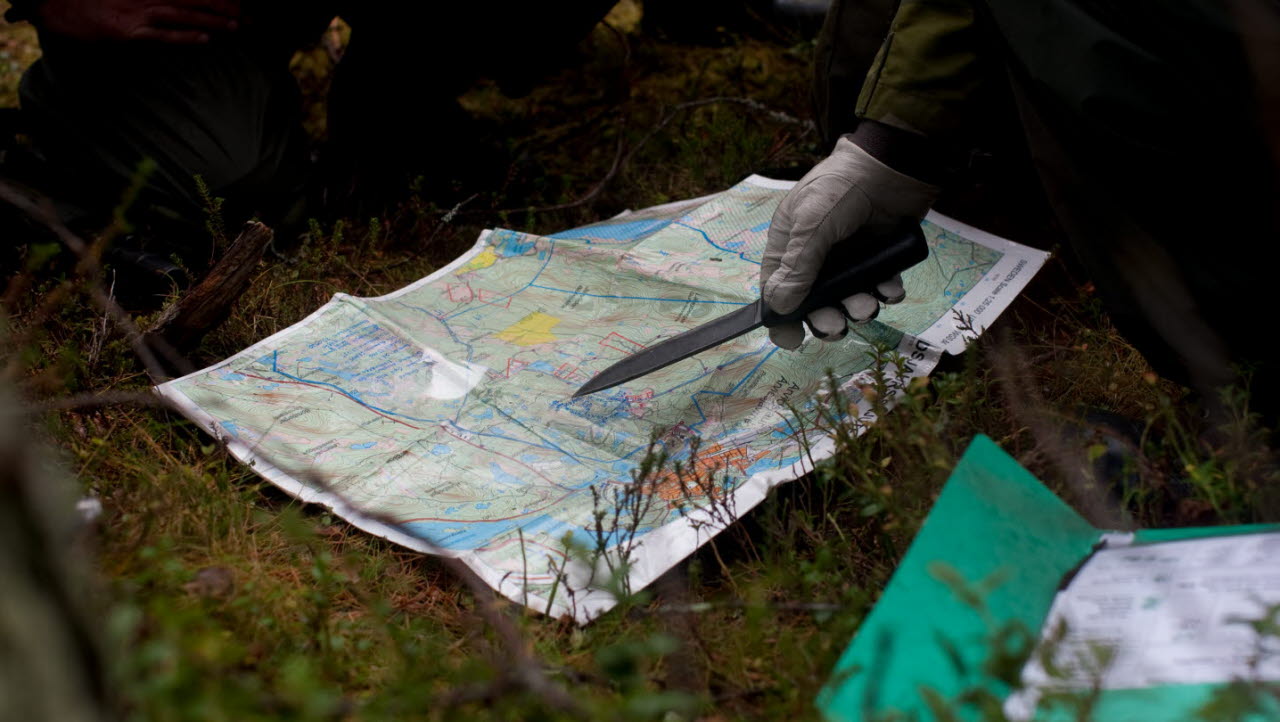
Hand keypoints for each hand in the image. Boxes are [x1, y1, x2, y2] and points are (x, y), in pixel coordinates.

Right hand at [34, 0, 241, 43]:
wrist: (50, 2)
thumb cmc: (85, 0)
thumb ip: (147, 0)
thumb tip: (176, 7)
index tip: (238, 1)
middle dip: (223, 7)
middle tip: (250, 16)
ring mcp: (137, 12)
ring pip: (183, 15)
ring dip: (212, 20)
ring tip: (238, 26)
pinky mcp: (127, 31)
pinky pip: (162, 35)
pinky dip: (185, 37)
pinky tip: (205, 39)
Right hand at [761, 135, 938, 348]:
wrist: (893, 165)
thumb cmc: (841, 188)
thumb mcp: (811, 225)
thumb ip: (797, 267)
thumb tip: (779, 307)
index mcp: (790, 245)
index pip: (778, 289)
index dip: (783, 317)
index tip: (791, 340)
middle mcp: (817, 257)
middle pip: (814, 303)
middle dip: (824, 319)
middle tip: (836, 326)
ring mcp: (849, 259)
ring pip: (848, 299)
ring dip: (856, 309)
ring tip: (867, 305)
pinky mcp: (879, 259)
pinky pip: (879, 287)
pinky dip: (884, 293)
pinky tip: (889, 288)